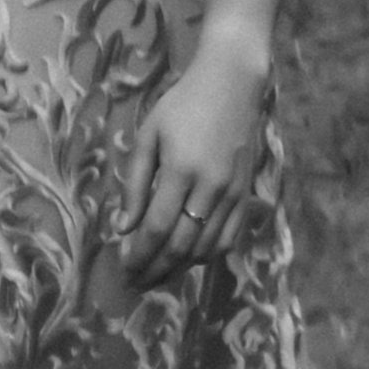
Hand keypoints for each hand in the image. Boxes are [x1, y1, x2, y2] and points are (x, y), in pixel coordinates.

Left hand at [118, 34, 268, 286]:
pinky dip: (207, 256)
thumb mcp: (148, 135)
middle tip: (136, 284)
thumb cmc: (182, 105)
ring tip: (157, 277)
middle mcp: (210, 188)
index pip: (156, 228)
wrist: (232, 85)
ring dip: (179, 268)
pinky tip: (189, 260)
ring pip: (205, 248)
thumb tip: (122, 227)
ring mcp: (232, 194)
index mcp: (181, 170)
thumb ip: (134, 183)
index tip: (124, 269)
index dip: (139, 255)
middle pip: (181, 245)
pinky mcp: (245, 195)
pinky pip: (229, 238)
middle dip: (155, 270)